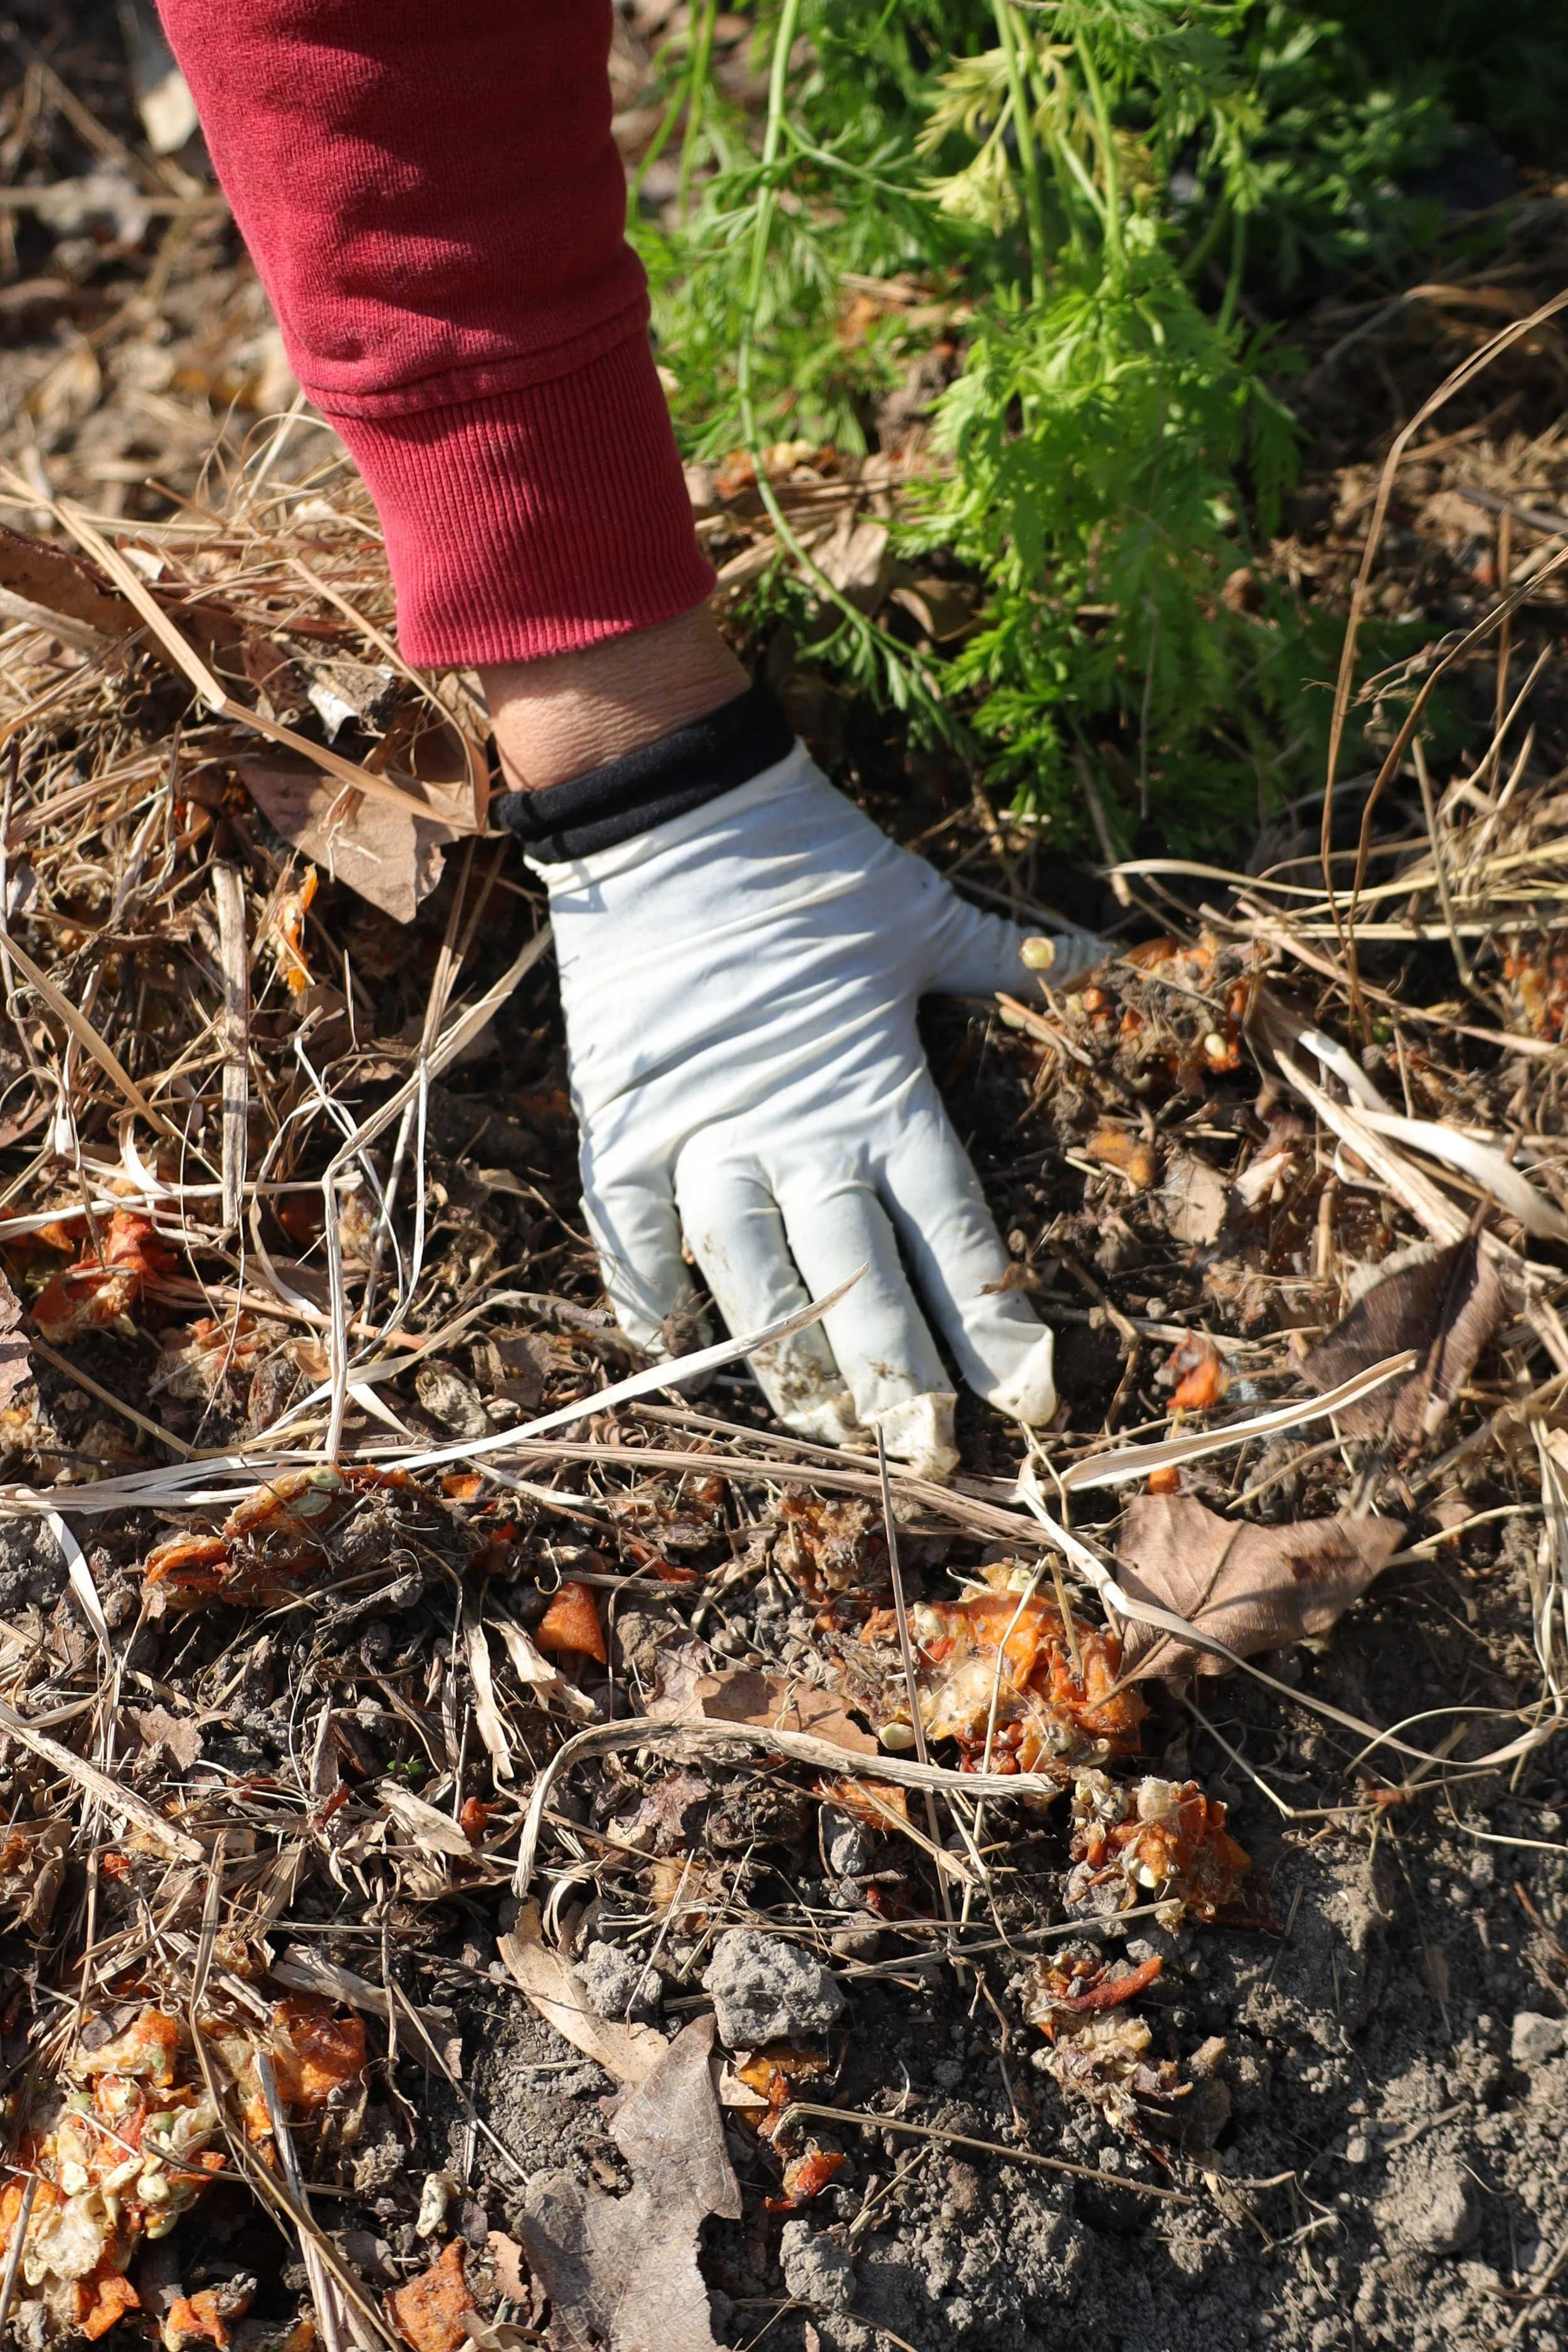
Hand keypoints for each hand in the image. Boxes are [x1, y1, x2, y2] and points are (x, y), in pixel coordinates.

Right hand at [526, 741, 1102, 1476]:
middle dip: (898, 1381)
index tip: (1029, 1402)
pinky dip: (643, 1284)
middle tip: (932, 1459)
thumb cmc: (813, 860)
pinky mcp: (626, 1115)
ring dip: (787, 1363)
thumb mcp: (923, 913)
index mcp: (881, 1090)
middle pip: (855, 1283)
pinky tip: (664, 1348)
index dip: (992, 1326)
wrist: (676, 802)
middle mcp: (797, 1130)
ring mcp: (705, 1129)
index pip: (953, 1235)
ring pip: (750, 1277)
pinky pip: (630, 1221)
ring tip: (830, 1434)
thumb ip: (1010, 955)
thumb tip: (1110, 952)